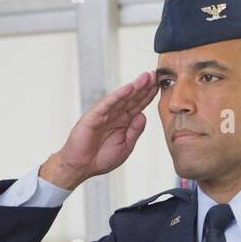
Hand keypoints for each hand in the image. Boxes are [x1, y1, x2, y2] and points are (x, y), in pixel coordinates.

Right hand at [39, 71, 158, 189]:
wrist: (81, 167)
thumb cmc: (101, 158)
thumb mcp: (125, 146)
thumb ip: (135, 131)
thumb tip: (143, 115)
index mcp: (123, 123)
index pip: (138, 106)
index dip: (148, 96)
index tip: (159, 85)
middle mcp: (115, 115)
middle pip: (132, 98)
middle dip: (144, 87)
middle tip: (155, 74)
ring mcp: (105, 114)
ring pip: (122, 98)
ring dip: (134, 87)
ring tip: (146, 77)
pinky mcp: (94, 116)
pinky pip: (108, 104)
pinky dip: (118, 95)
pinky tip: (129, 88)